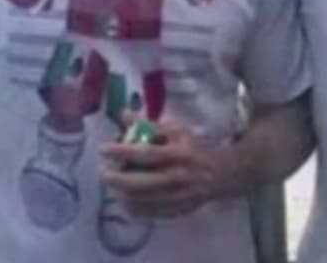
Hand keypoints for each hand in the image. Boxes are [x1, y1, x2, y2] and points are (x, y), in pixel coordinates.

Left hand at [99, 114, 233, 218]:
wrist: (223, 173)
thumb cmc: (195, 148)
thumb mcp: (177, 130)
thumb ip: (149, 124)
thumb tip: (123, 114)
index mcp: (179, 153)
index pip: (146, 153)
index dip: (122, 151)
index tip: (103, 149)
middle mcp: (178, 177)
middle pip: (142, 182)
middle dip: (118, 179)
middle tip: (103, 174)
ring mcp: (179, 197)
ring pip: (144, 200)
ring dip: (124, 194)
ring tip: (113, 186)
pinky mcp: (179, 211)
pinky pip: (151, 213)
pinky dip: (136, 208)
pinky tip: (126, 200)